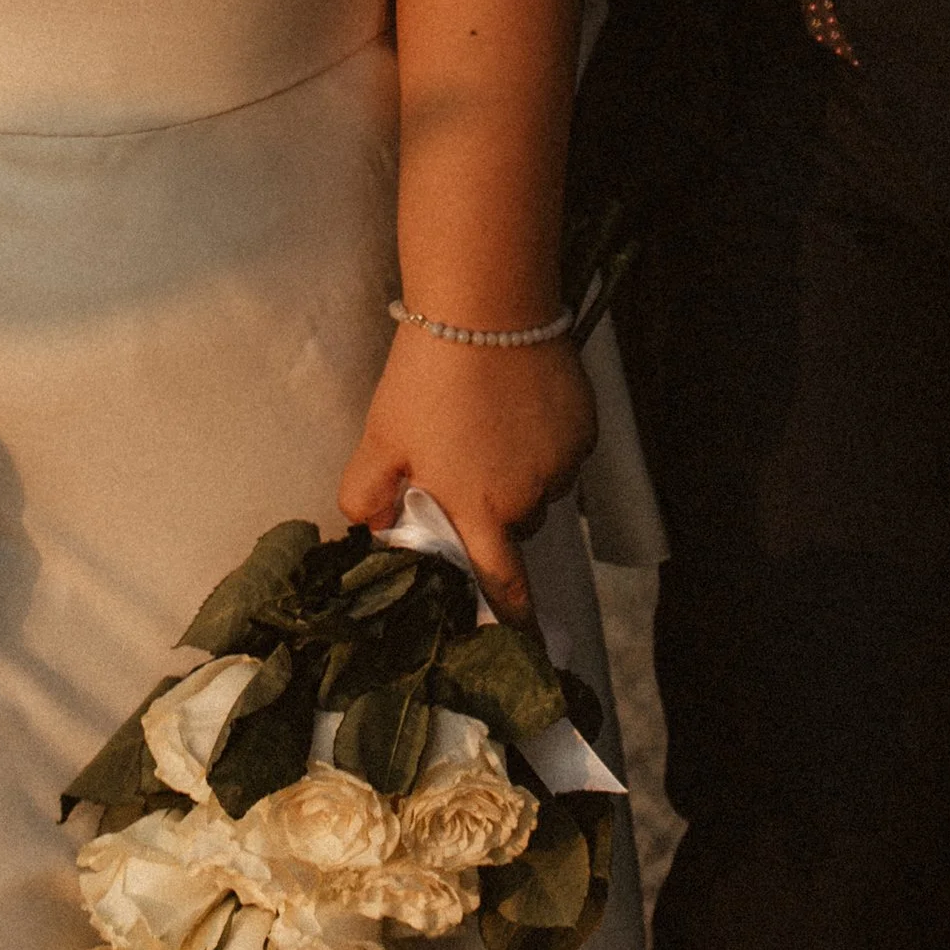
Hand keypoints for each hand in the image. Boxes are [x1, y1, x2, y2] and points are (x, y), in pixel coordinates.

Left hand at [339, 329, 595, 625]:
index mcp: (477, 511)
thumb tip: (369, 529)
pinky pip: (564, 452)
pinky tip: (519, 405)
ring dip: (520, 474)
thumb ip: (366, 494)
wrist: (488, 308)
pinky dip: (544, 442)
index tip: (522, 641)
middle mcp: (527, 498)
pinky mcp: (584, 429)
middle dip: (495, 511)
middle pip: (516, 527)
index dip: (512, 618)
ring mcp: (561, 463)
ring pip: (540, 487)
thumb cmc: (427, 377)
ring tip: (491, 424)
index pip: (502, 585)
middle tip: (468, 465)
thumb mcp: (380, 437)